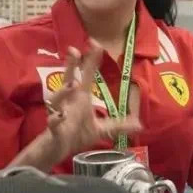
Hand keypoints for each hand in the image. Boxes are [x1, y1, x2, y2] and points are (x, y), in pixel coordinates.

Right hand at [44, 41, 140, 159]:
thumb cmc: (76, 135)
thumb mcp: (101, 130)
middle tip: (74, 50)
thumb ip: (118, 125)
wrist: (57, 150)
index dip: (90, 60)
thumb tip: (139, 124)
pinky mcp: (54, 128)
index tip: (94, 43)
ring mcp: (60, 113)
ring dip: (63, 91)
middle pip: (67, 80)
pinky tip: (59, 116)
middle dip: (70, 66)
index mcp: (80, 98)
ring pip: (58, 99)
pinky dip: (55, 119)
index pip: (86, 75)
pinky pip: (52, 122)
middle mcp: (69, 102)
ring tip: (73, 84)